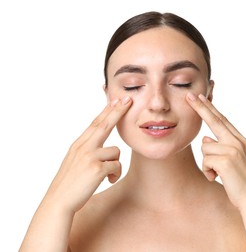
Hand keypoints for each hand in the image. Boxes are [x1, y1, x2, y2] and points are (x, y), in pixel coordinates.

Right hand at [43, 96, 131, 212]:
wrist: (59, 201)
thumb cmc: (70, 183)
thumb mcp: (75, 161)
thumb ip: (88, 150)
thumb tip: (104, 147)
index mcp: (78, 145)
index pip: (95, 124)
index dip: (107, 111)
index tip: (115, 101)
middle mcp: (83, 147)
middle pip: (105, 125)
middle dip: (118, 111)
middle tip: (128, 100)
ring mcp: (90, 157)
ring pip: (116, 151)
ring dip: (115, 164)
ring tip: (107, 175)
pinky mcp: (97, 168)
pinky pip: (117, 165)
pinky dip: (115, 174)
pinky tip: (107, 180)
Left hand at [186, 93, 245, 209]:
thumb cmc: (243, 182)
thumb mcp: (234, 161)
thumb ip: (221, 148)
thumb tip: (205, 140)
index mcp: (240, 140)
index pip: (222, 120)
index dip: (210, 108)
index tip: (201, 97)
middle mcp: (237, 141)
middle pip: (215, 120)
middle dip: (201, 107)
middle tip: (190, 95)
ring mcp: (233, 150)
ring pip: (205, 148)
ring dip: (207, 163)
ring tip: (219, 174)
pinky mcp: (226, 160)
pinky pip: (205, 161)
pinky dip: (208, 171)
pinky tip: (218, 178)